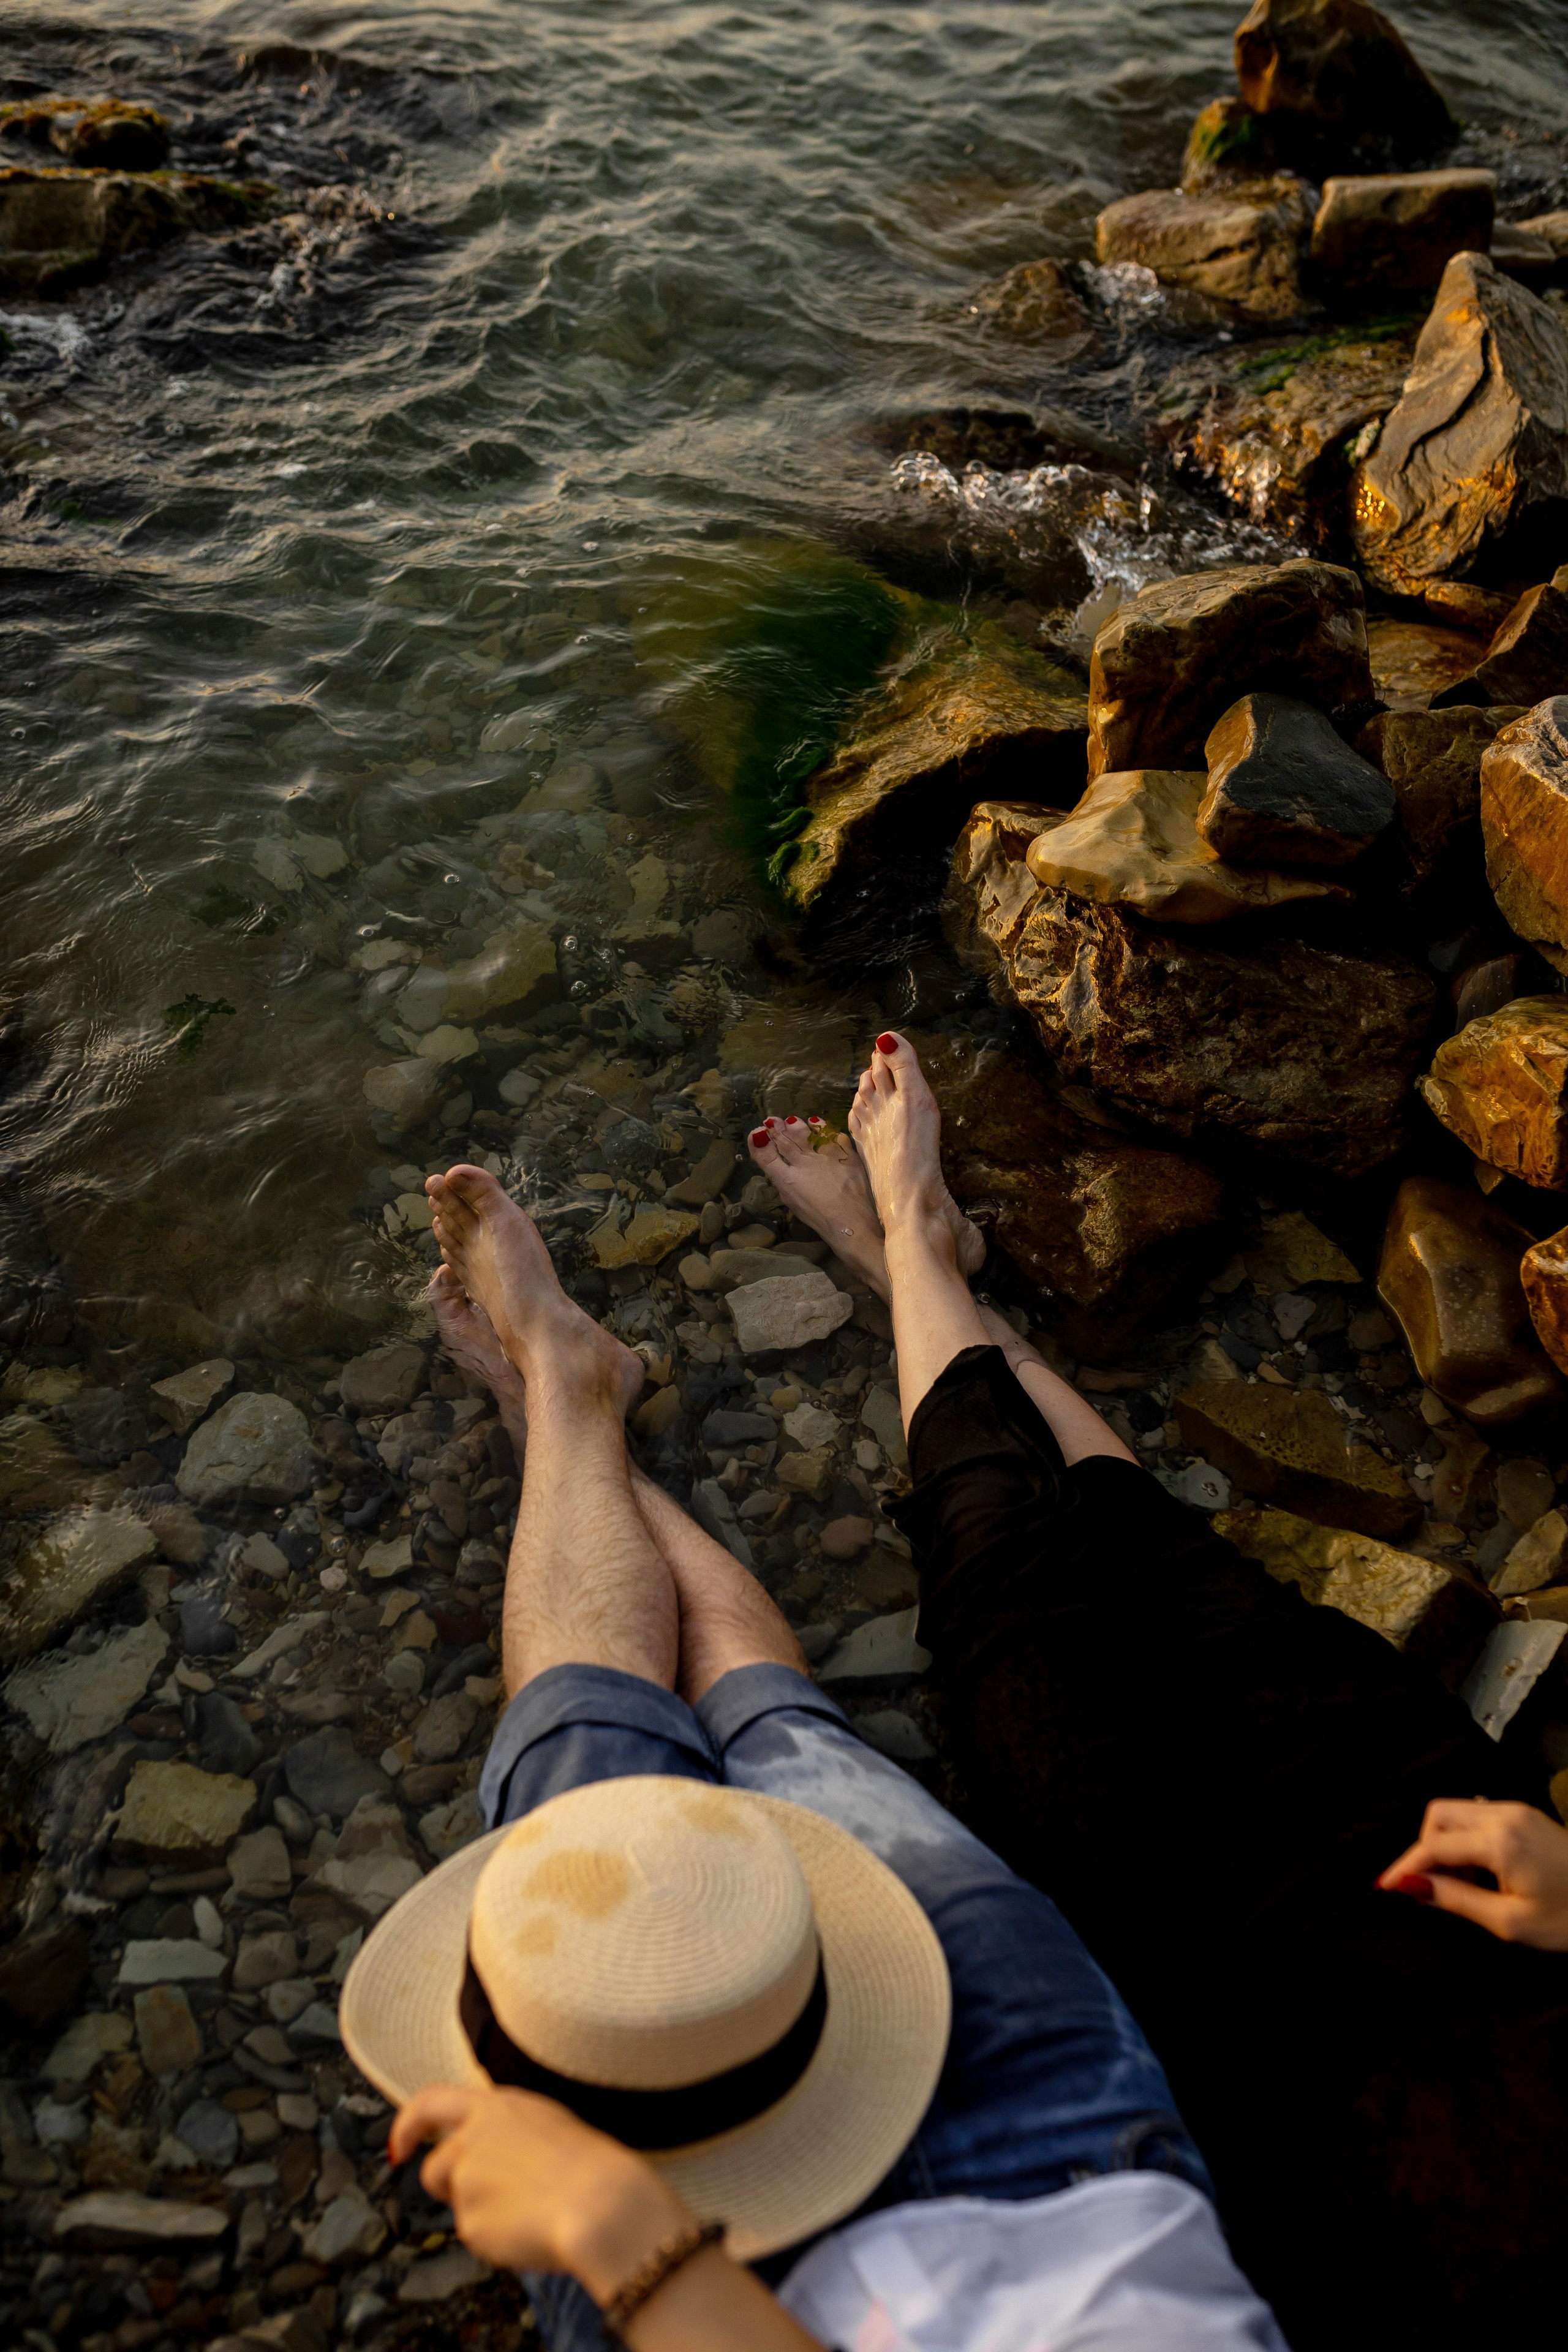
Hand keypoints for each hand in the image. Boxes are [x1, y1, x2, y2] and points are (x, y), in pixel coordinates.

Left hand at [389, 2084, 688, 2286]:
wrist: (603, 2204)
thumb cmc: (593, 2166)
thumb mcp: (549, 2124)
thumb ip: (510, 2131)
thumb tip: (496, 2152)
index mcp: (498, 2107)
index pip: (431, 2101)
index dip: (407, 2125)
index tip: (399, 2146)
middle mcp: (473, 2137)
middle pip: (436, 2165)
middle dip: (447, 2186)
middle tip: (481, 2200)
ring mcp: (467, 2180)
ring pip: (458, 2203)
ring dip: (479, 2210)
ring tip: (528, 2213)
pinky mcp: (469, 2222)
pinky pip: (476, 2235)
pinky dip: (496, 2238)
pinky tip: (530, 2232)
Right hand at [1377, 1799, 1567, 1949]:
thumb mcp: (1510, 1922)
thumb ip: (1457, 1899)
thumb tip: (1411, 1886)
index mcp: (1500, 1841)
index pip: (1434, 1845)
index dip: (1405, 1867)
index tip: (1384, 1887)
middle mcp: (1504, 1813)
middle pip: (1439, 1814)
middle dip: (1425, 1848)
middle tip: (1434, 1887)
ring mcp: (1517, 1809)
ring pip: (1456, 1810)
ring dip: (1445, 1842)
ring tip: (1463, 1884)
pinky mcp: (1525, 1813)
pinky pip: (1478, 1814)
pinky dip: (1466, 1838)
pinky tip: (1483, 1871)